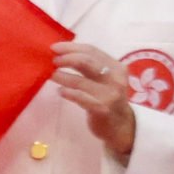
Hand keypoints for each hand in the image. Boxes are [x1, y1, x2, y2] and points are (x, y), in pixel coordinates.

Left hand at [49, 41, 138, 160]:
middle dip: (66, 58)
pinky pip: (80, 97)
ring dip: (62, 76)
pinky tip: (60, 92)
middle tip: (53, 61)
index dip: (71, 47)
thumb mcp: (105, 79)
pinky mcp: (101, 109)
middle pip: (86, 61)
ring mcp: (109, 94)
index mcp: (116, 67)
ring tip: (52, 76)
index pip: (91, 50)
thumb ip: (90, 66)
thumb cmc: (107, 98)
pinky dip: (67, 92)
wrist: (121, 126)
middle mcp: (115, 78)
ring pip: (80, 80)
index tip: (54, 48)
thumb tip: (62, 53)